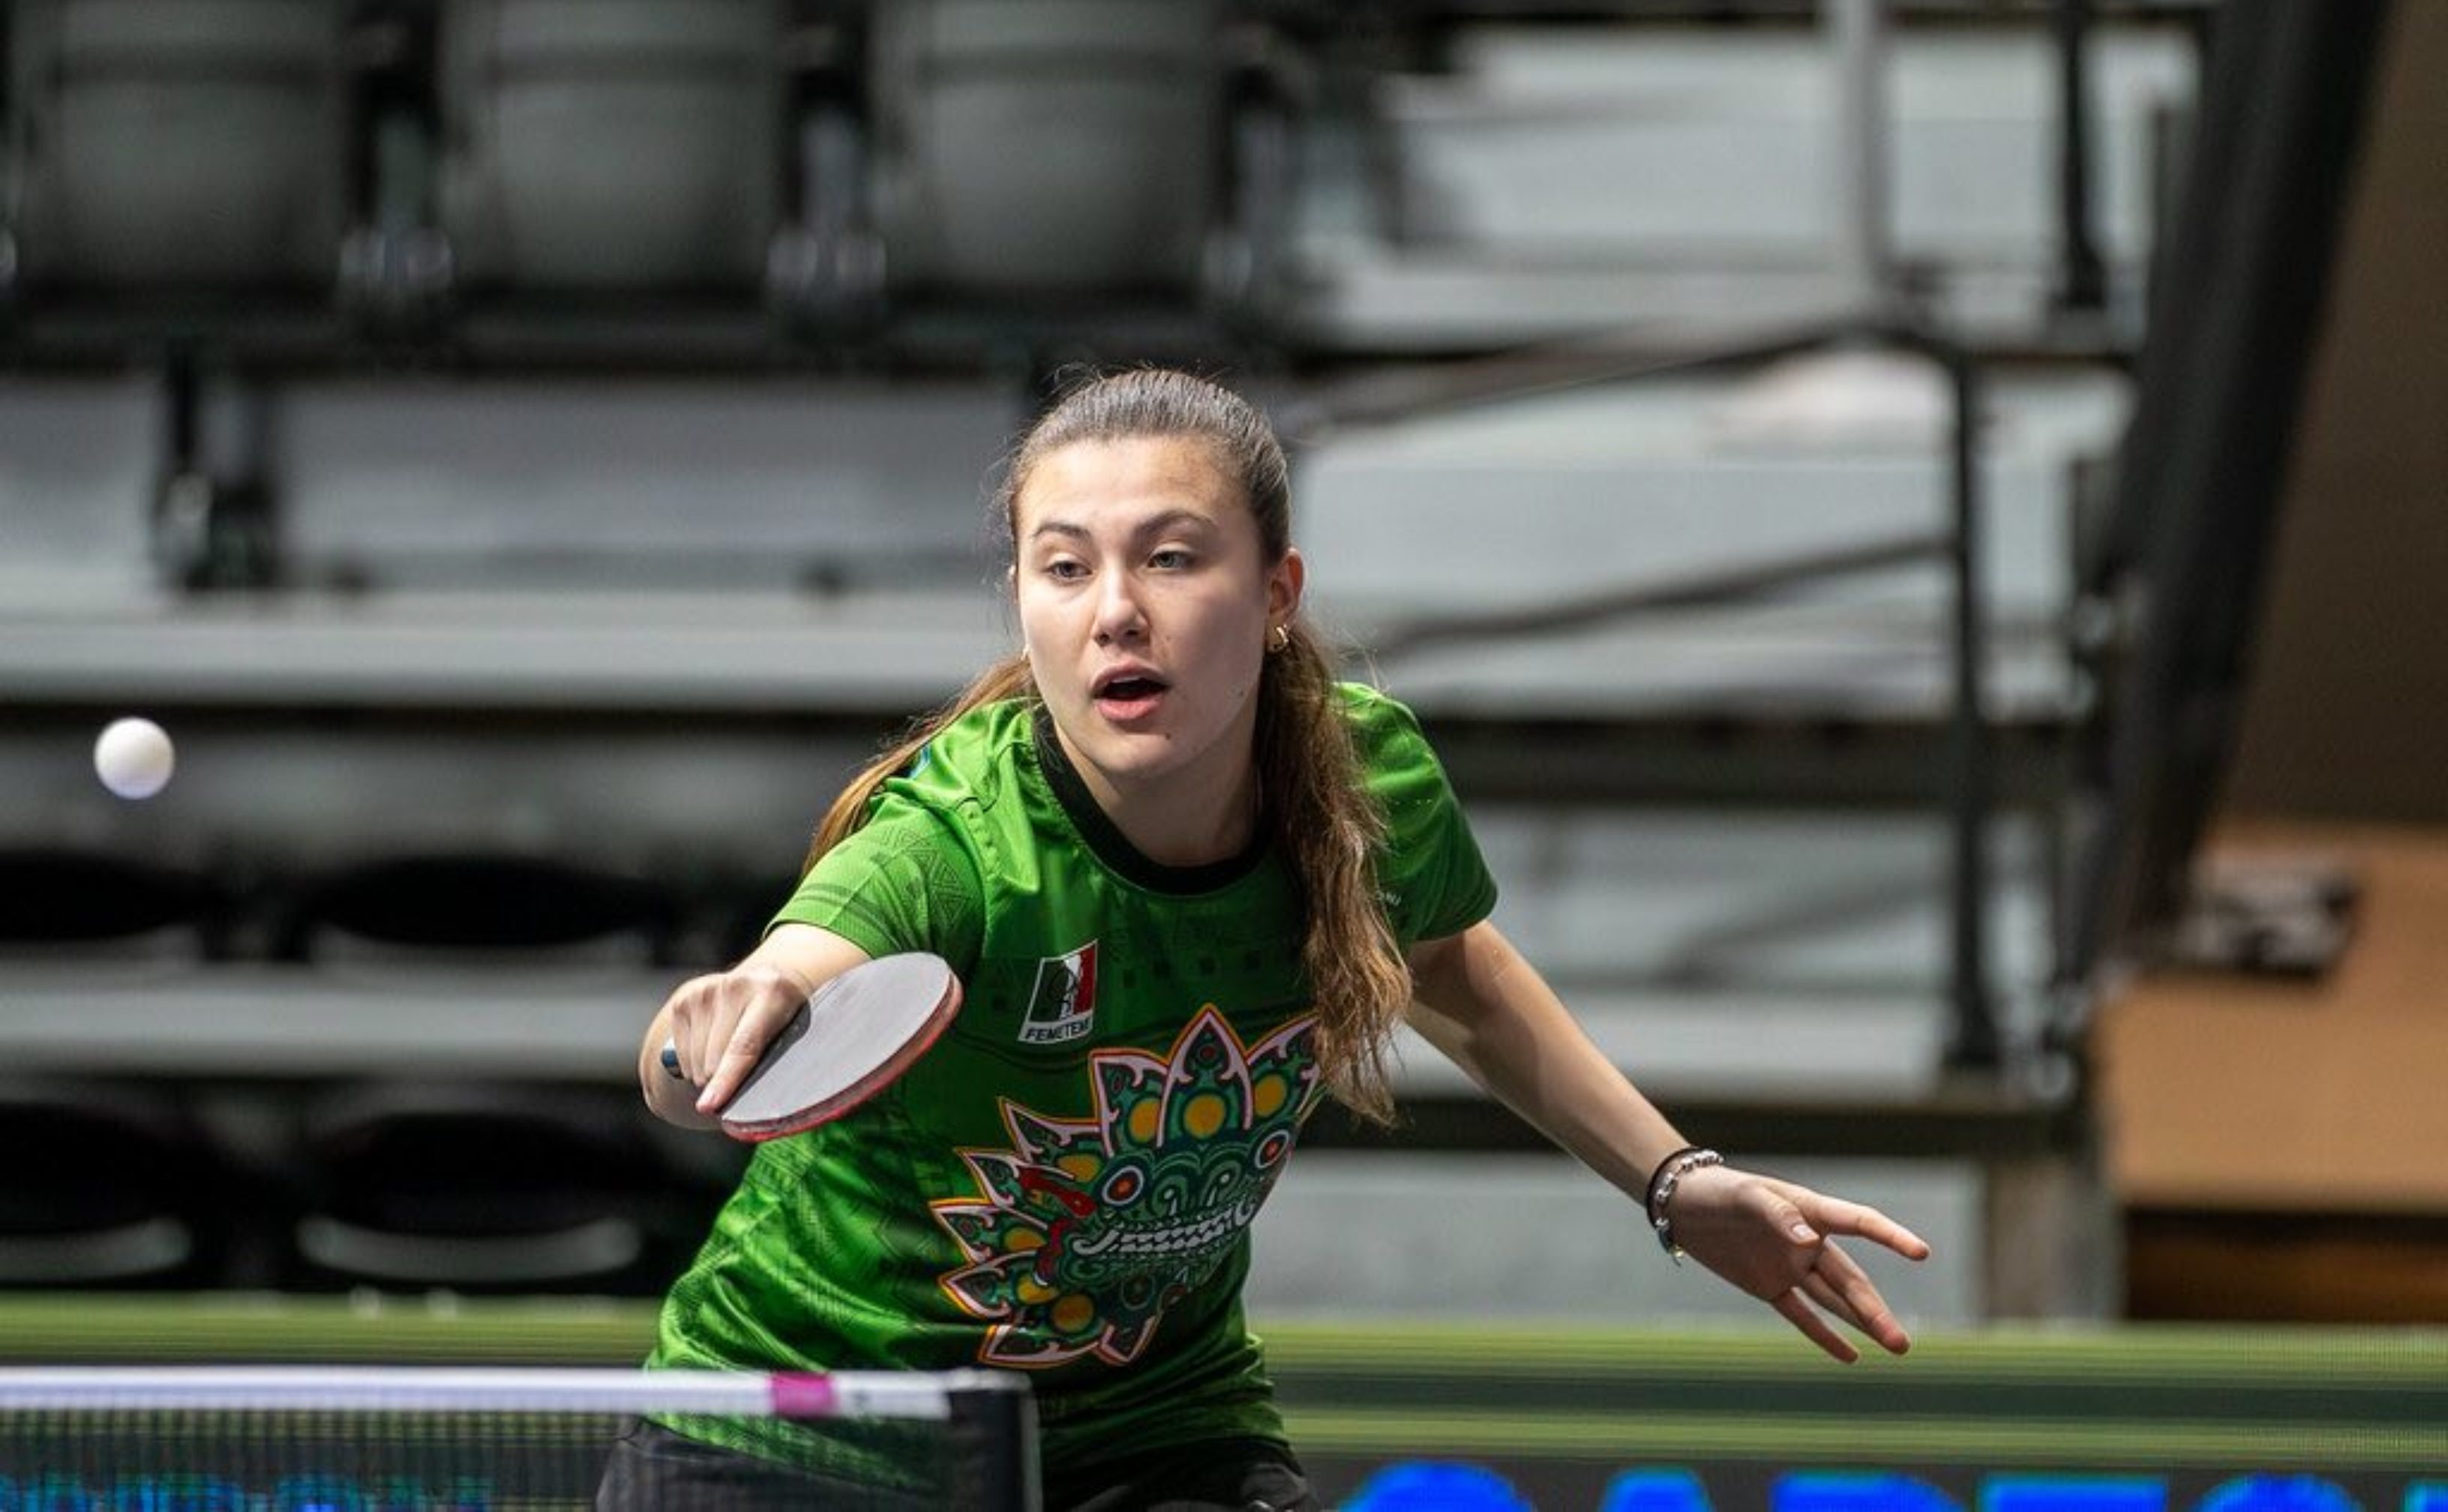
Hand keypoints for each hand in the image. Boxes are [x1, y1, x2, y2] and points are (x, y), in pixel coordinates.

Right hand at [656, 962, 816, 1116]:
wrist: (767, 981)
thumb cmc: (783, 1018)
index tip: (708, 1106)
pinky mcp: (684, 999)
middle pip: (713, 1061)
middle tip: (740, 1071)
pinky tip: (712, 1045)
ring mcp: (706, 991)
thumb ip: (772, 1063)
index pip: (743, 1047)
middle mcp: (735, 988)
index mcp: (771, 994)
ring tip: (729, 1052)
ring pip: (695, 1062)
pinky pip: (680, 1055)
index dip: (725, 1080)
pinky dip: (694, 1063)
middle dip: (721, 1081)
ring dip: (707, 1073)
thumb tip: (738, 1107)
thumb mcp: (792, 1034)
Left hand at [1660, 1164, 1931, 1362]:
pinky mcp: (1770, 1286)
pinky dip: (1825, 1335)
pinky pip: (1803, 1314)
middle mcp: (1808, 1241)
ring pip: (1835, 1300)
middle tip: (1901, 1343)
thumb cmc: (1719, 1190)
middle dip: (1875, 1311)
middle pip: (1850, 1280)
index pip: (1859, 1223)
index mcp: (1810, 1211)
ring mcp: (1791, 1266)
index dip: (1890, 1237)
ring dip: (1863, 1323)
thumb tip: (1808, 1241)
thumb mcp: (1745, 1197)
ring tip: (1897, 1346)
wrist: (1683, 1203)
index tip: (1920, 1253)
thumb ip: (1778, 1215)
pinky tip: (1852, 1356)